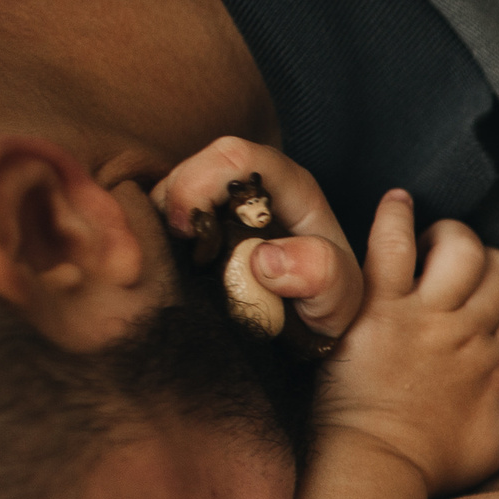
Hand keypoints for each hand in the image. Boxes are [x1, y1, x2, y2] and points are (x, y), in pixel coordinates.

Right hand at [152, 136, 364, 343]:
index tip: (184, 231)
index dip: (199, 183)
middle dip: (171, 202)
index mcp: (293, 187)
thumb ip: (321, 273)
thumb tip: (265, 257)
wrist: (316, 340)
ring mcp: (228, 207)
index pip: (235, 157)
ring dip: (159, 223)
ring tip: (170, 264)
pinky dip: (157, 238)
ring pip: (173, 191)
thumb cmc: (331, 316)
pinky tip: (166, 266)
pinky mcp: (206, 230)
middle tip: (172, 251)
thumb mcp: (340, 301)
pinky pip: (165, 218)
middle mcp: (258, 187)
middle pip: (194, 167)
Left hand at [322, 191, 498, 495]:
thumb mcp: (497, 450)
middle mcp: (466, 334)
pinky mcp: (378, 306)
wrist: (373, 466)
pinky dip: (395, 215)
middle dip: (487, 268)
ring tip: (433, 245)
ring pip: (465, 249)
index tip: (486, 315)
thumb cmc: (428, 463)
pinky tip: (397, 205)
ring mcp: (423, 317)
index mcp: (494, 366)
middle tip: (457, 277)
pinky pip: (393, 243)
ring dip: (454, 238)